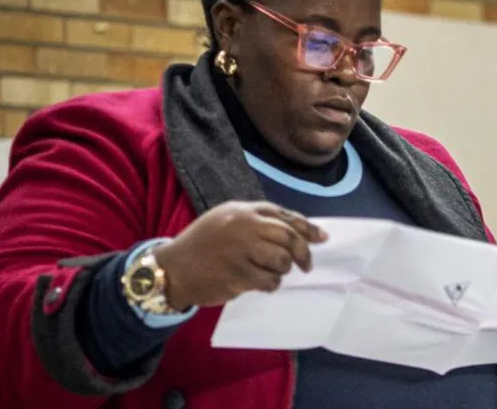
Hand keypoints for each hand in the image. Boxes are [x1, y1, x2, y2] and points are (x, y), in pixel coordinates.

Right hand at [153, 200, 326, 310]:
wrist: (173, 269)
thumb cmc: (205, 244)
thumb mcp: (228, 220)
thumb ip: (259, 221)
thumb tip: (300, 232)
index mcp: (243, 210)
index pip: (285, 216)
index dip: (308, 228)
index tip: (323, 238)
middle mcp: (244, 226)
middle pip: (289, 238)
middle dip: (303, 253)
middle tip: (306, 265)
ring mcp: (241, 251)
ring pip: (282, 261)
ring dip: (282, 271)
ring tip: (270, 273)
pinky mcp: (237, 274)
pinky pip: (269, 281)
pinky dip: (270, 285)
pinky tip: (259, 284)